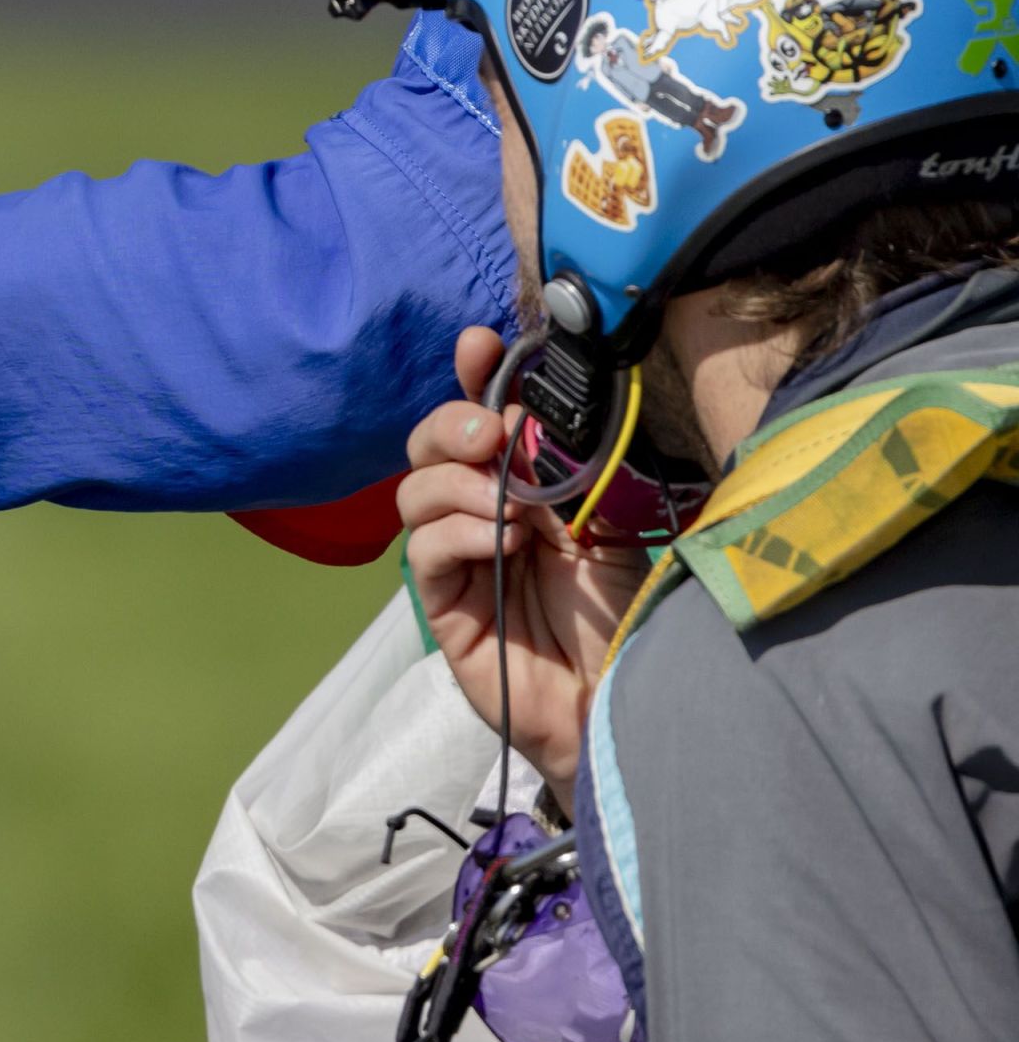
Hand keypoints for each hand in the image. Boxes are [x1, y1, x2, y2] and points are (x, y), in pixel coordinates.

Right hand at [399, 329, 646, 791]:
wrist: (626, 695)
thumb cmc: (627, 614)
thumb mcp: (614, 524)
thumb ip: (579, 471)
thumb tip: (543, 413)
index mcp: (522, 488)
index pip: (481, 419)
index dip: (475, 378)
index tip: (482, 347)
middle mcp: (481, 517)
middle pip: (429, 448)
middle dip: (453, 426)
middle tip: (494, 435)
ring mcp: (459, 562)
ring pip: (415, 493)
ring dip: (458, 484)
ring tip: (507, 506)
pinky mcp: (445, 609)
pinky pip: (426, 552)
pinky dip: (459, 534)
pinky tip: (502, 543)